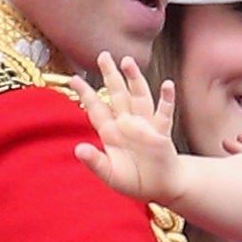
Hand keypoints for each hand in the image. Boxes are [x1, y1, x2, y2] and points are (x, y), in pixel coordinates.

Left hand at [73, 52, 180, 202]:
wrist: (160, 187)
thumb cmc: (134, 180)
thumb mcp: (110, 175)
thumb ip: (95, 162)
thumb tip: (78, 149)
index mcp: (111, 132)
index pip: (97, 108)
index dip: (86, 93)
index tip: (73, 78)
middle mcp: (127, 123)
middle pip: (117, 94)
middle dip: (110, 75)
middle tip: (103, 55)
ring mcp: (145, 125)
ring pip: (139, 97)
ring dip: (134, 79)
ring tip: (128, 61)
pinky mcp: (161, 132)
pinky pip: (164, 113)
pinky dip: (166, 99)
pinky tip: (167, 85)